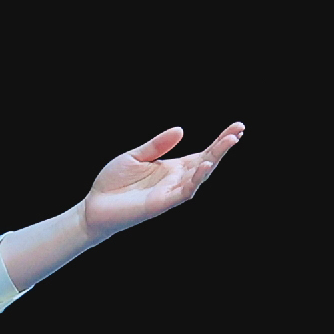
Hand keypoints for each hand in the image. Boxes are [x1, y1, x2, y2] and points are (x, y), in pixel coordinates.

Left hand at [77, 123, 244, 238]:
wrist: (94, 206)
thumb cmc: (113, 183)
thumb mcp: (135, 156)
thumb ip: (157, 145)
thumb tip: (181, 130)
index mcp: (172, 168)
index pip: (202, 153)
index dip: (219, 142)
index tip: (237, 127)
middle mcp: (176, 180)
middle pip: (206, 162)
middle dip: (222, 148)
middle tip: (238, 131)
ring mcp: (171, 192)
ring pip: (200, 176)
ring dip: (214, 160)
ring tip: (229, 142)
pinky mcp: (161, 203)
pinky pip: (184, 192)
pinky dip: (196, 180)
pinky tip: (205, 166)